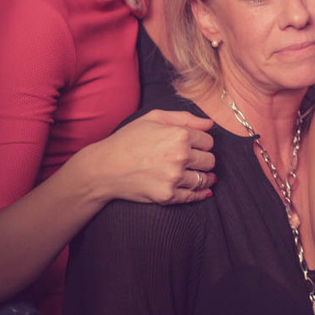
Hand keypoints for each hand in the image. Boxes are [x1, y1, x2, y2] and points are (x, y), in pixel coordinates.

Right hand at [83, 110, 215, 204]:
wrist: (103, 168)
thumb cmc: (127, 140)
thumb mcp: (154, 118)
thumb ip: (185, 118)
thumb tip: (210, 123)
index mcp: (179, 134)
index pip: (208, 141)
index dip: (203, 143)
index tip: (196, 146)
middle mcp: (180, 155)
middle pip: (210, 160)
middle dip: (204, 160)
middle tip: (196, 161)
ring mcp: (174, 177)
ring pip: (204, 178)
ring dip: (205, 177)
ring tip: (201, 175)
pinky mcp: (167, 195)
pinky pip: (193, 196)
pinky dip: (201, 193)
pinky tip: (203, 190)